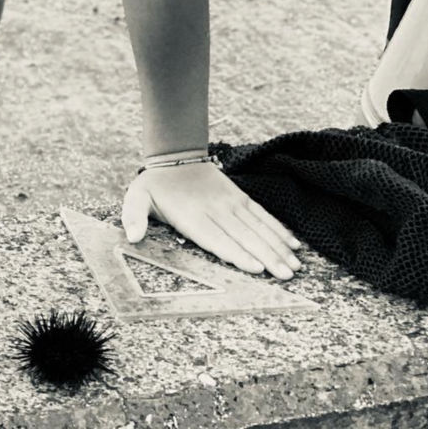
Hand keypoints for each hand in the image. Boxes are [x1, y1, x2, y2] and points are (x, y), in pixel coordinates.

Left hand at [121, 161, 301, 279]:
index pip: (216, 238)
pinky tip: (293, 243)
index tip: (256, 267)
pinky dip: (278, 228)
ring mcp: (230, 203)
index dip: (236, 253)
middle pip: (243, 236)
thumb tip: (132, 237)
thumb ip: (134, 217)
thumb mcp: (136, 198)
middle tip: (286, 274)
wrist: (175, 154)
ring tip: (295, 264)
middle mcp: (215, 210)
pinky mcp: (239, 197)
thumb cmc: (155, 185)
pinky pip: (262, 214)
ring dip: (278, 246)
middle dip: (267, 256)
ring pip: (257, 227)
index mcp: (191, 216)